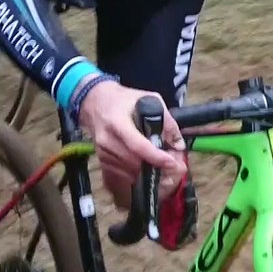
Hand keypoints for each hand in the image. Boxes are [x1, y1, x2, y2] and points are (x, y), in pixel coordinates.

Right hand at [77, 80, 185, 207]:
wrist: (94, 102)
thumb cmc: (124, 100)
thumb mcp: (149, 99)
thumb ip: (166, 120)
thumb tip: (178, 144)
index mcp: (117, 122)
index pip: (137, 145)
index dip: (155, 156)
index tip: (171, 162)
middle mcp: (107, 139)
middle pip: (134, 161)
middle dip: (156, 165)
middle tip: (174, 164)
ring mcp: (102, 151)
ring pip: (128, 170)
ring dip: (147, 171)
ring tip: (164, 164)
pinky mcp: (101, 159)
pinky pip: (121, 172)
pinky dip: (137, 172)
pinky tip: (149, 166)